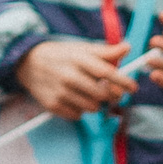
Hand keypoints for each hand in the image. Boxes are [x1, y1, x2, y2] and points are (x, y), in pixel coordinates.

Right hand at [16, 38, 136, 118]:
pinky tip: (75, 99)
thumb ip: (106, 51)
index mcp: (78, 59)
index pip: (106, 72)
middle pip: (102, 94)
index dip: (123, 81)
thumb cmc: (62, 55)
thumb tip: (128, 48)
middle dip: (112, 95)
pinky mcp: (52, 105)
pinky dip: (80, 110)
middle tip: (113, 93)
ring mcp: (60, 92)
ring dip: (96, 103)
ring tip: (90, 94)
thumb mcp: (82, 49)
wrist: (28, 63)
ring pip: (92, 108)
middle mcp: (69, 76)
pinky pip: (77, 115)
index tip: (133, 87)